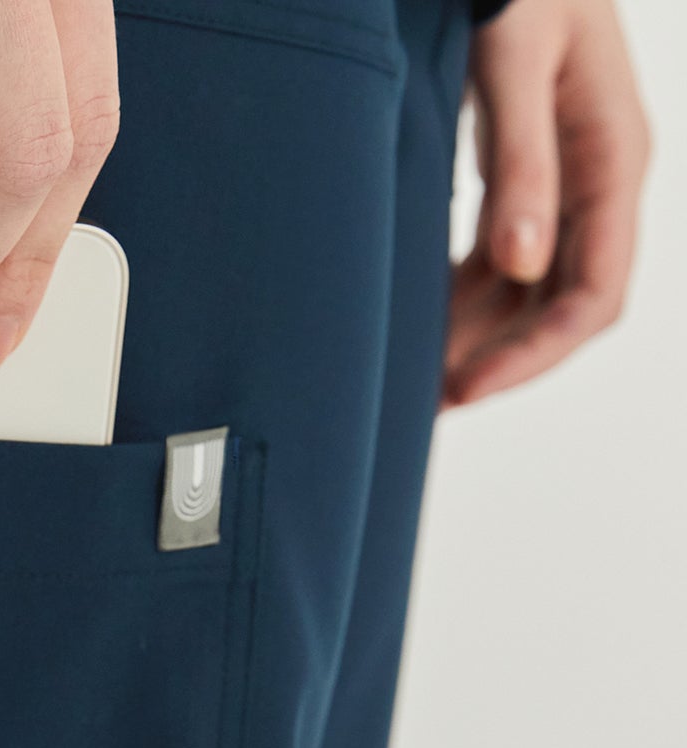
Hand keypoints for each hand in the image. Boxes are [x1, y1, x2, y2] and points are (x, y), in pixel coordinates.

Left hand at [441, 0, 651, 410]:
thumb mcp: (515, 65)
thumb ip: (520, 162)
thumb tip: (520, 261)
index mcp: (613, 160)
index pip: (593, 293)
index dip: (533, 353)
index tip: (468, 388)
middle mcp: (597, 181)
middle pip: (563, 304)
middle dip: (502, 358)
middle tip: (427, 401)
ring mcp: (564, 181)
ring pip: (530, 289)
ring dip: (479, 336)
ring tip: (414, 376)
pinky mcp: (526, 176)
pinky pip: (505, 259)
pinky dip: (466, 298)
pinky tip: (422, 322)